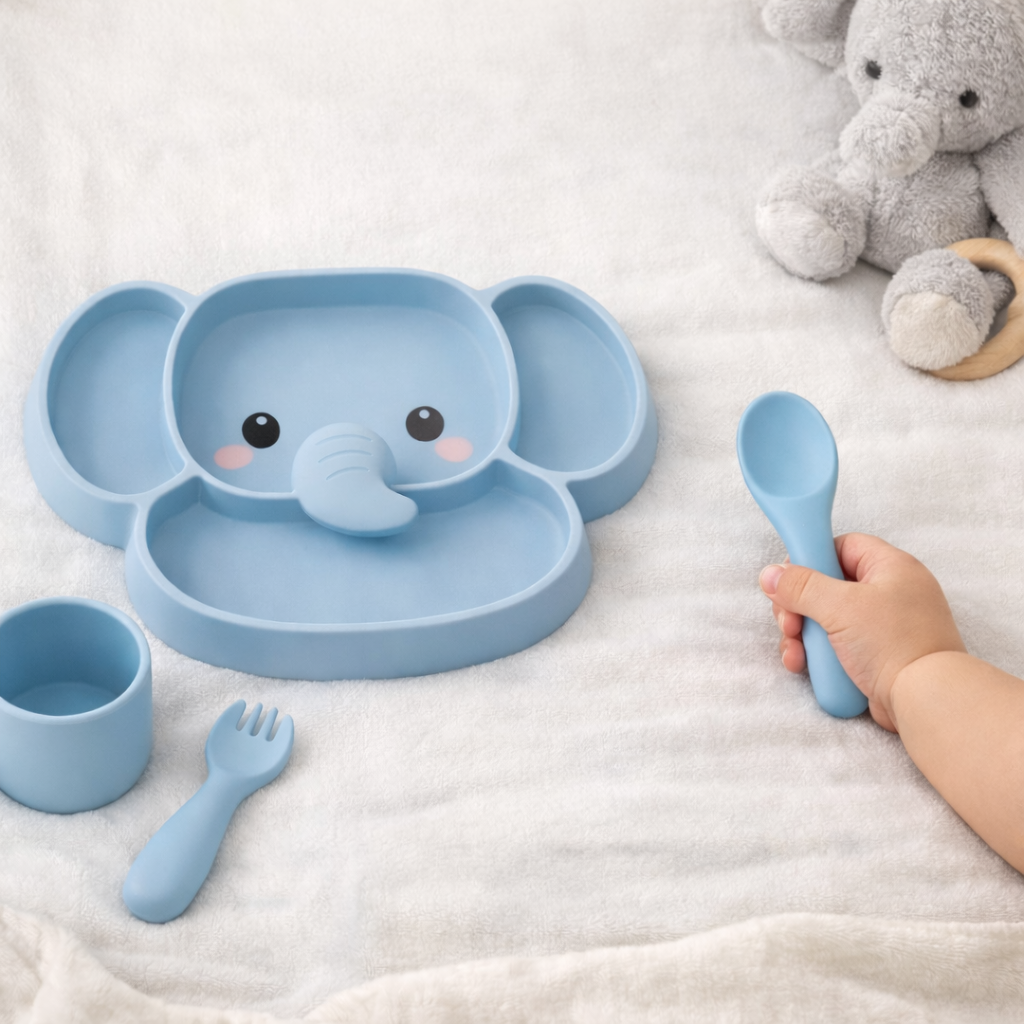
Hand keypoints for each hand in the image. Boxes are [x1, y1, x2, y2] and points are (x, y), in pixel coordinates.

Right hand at [759, 534, 965, 731]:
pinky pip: (837, 645)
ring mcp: (883, 626)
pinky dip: (817, 654)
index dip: (812, 558)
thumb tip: (771, 575)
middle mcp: (889, 592)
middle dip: (799, 606)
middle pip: (827, 585)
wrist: (927, 701)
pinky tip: (803, 666)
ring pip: (827, 619)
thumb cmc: (893, 643)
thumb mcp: (840, 607)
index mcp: (890, 567)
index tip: (788, 580)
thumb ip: (801, 586)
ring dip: (802, 634)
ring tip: (795, 652)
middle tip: (788, 623)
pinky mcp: (876, 655)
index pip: (842, 546)